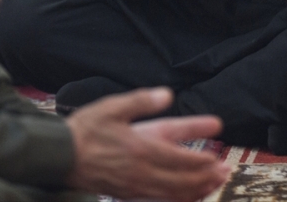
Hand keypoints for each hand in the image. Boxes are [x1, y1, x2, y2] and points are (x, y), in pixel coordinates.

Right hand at [65, 88, 229, 201]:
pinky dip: (179, 199)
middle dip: (206, 176)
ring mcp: (136, 186)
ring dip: (197, 189)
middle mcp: (142, 170)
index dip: (200, 157)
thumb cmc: (86, 130)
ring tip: (214, 184)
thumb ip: (141, 101)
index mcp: (140, 147)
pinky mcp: (128, 194)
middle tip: (225, 171)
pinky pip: (160, 200)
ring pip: (174, 194)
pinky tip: (187, 196)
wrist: (61, 157)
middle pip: (182, 179)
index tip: (217, 154)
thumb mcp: (112, 107)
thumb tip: (167, 94)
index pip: (179, 156)